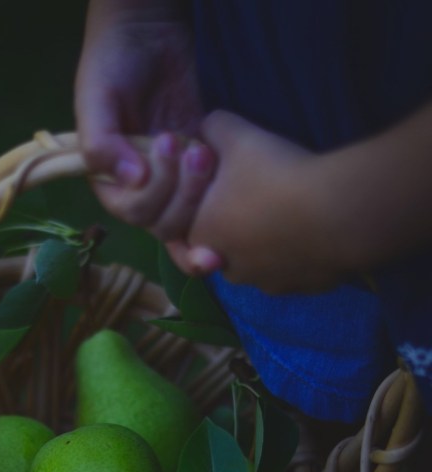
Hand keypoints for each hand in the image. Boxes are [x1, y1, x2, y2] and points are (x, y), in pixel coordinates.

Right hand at [74, 0, 215, 242]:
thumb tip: (132, 180)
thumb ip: (101, 143)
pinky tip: (219, 160)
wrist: (148, 29)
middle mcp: (137, 184)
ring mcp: (169, 175)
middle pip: (162, 220)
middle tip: (191, 151)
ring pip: (186, 211)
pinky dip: (214, 184)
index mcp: (109, 177)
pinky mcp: (194, 160)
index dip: (150, 198)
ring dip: (198, 191)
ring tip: (203, 152)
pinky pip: (206, 189)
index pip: (131, 211)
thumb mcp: (95, 97)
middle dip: (179, 194)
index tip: (162, 146)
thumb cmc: (112, 62)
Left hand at [174, 111, 347, 293]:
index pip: (188, 229)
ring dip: (266, 245)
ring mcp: (265, 283)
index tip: (226, 191)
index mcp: (204, 237)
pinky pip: (292, 272)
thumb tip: (204, 129)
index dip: (206, 208)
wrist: (337, 213)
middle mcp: (228, 268)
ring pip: (257, 265)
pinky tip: (314, 230)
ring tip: (288, 215)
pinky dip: (298, 255)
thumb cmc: (277, 174)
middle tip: (258, 200)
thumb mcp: (239, 136)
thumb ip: (213, 129)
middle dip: (235, 229)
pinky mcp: (300, 288)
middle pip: (223, 249)